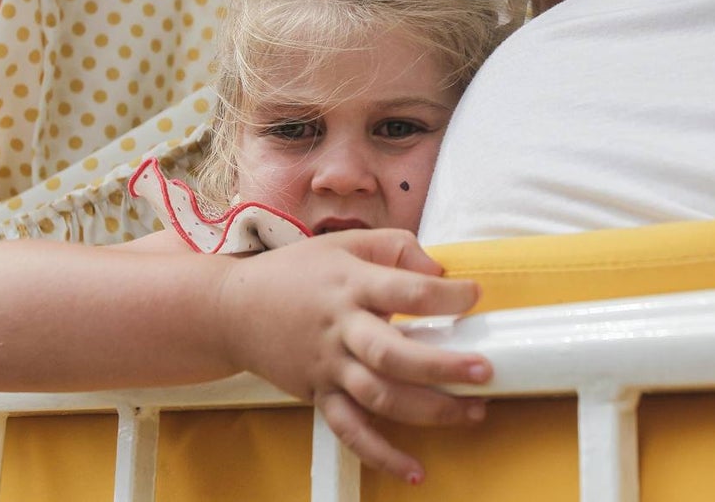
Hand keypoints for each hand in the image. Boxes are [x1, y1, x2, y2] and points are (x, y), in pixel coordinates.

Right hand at [215, 228, 491, 483]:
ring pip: (380, 397)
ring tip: (473, 411)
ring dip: (430, 410)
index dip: (446, 296)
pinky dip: (381, 455)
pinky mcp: (319, 394)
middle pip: (394, 355)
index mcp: (350, 285)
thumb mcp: (342, 243)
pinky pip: (351, 431)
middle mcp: (341, 329)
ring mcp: (329, 366)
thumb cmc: (293, 273)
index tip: (474, 296)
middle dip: (442, 366)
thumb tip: (438, 270)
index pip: (405, 292)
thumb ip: (394, 247)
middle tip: (483, 369)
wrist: (231, 310)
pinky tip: (415, 470)